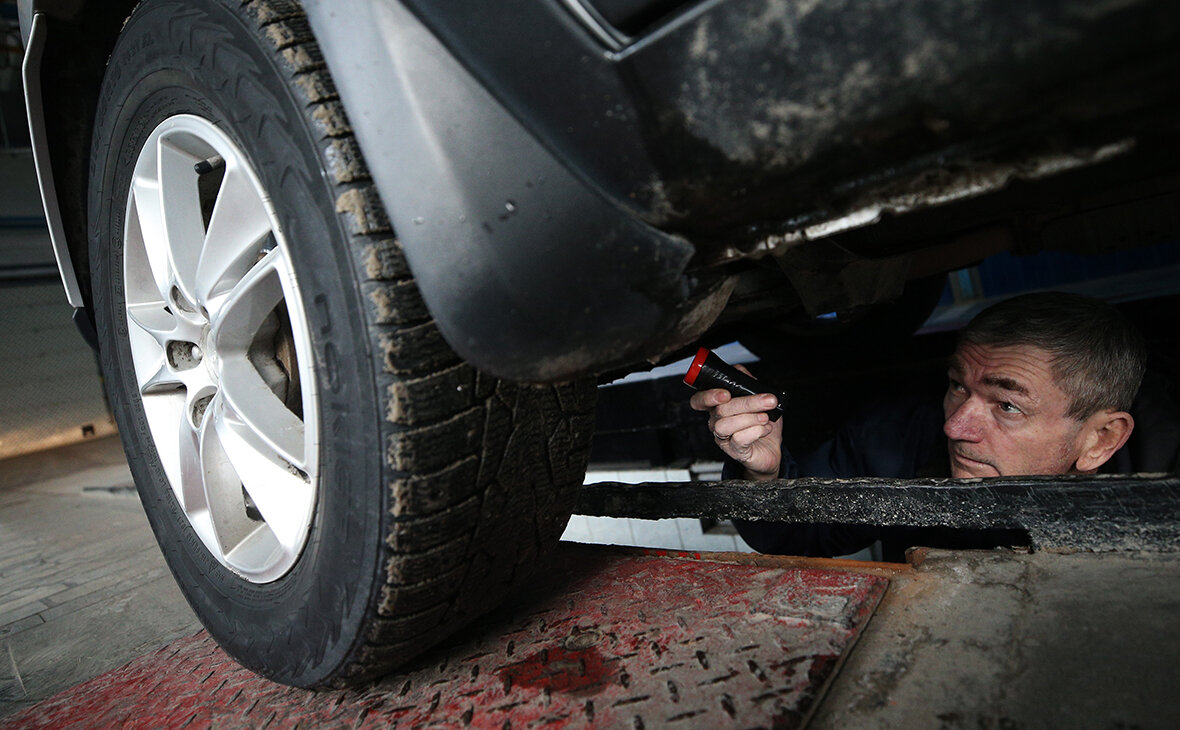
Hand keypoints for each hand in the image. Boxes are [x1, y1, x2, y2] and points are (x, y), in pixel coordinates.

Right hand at [689, 365, 782, 479]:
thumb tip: (739, 370)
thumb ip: (747, 383)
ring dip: (750, 418)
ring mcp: (723, 438)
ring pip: (725, 425)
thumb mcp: (757, 398)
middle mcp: (716, 422)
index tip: (725, 394)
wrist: (772, 449)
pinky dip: (756, 431)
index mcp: (717, 407)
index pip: (699, 400)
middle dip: (747, 403)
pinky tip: (765, 428)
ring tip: (765, 417)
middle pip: (720, 410)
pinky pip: (738, 439)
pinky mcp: (734, 451)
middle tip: (768, 400)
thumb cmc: (762, 423)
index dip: (707, 396)